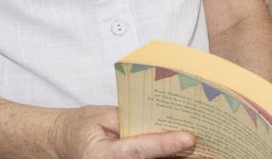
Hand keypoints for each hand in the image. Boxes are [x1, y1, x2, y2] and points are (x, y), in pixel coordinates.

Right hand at [48, 106, 194, 158]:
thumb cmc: (84, 126)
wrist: (65, 142)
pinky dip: (165, 156)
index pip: (139, 151)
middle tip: (206, 143)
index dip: (165, 145)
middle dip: (175, 154)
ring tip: (203, 149)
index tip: (188, 138)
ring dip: (175, 157)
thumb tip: (162, 121)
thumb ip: (130, 121)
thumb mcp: (103, 116)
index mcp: (101, 155)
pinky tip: (184, 151)